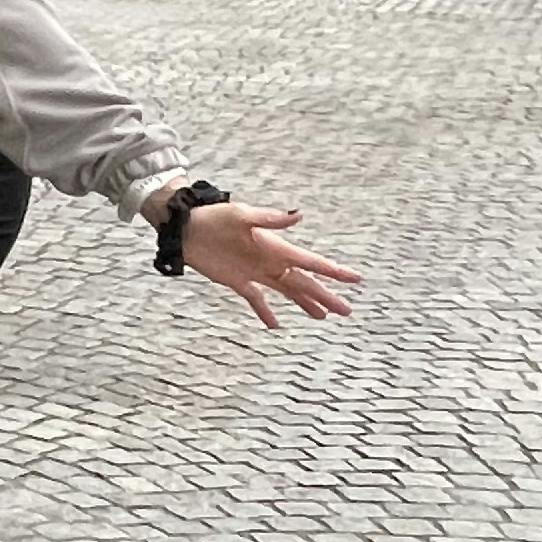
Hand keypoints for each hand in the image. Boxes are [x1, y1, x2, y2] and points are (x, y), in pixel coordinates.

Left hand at [176, 199, 359, 327]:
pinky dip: (265, 313)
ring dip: (305, 304)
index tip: (355, 279)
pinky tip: (275, 325)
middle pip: (304, 283)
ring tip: (323, 317)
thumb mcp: (243, 215)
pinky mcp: (237, 281)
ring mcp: (255, 273)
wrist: (186, 228)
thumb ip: (270, 219)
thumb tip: (299, 215)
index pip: (311, 262)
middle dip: (326, 296)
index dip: (333, 272)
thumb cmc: (215, 217)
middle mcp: (270, 261)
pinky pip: (256, 300)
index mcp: (276, 247)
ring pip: (286, 292)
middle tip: (347, 311)